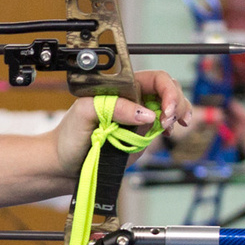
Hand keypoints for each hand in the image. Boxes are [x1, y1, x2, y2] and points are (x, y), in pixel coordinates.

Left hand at [52, 69, 191, 176]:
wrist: (65, 165)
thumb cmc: (69, 135)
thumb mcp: (85, 113)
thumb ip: (115, 107)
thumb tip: (146, 113)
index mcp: (122, 88)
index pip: (154, 79)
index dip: (166, 91)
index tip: (165, 110)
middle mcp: (134, 101)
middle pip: (168, 90)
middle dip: (177, 102)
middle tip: (170, 120)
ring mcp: (140, 119)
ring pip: (171, 107)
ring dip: (180, 113)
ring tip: (172, 126)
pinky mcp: (142, 137)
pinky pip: (164, 127)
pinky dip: (173, 127)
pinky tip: (169, 132)